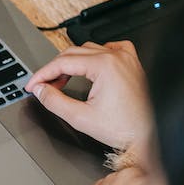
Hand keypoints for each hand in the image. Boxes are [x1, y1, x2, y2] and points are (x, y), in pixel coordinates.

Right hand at [25, 41, 150, 149]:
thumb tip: (41, 90)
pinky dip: (96, 55)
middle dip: (54, 69)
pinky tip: (90, 65)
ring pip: (89, 49)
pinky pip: (111, 49)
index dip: (42, 74)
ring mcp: (126, 58)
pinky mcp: (132, 64)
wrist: (150, 135)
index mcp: (104, 66)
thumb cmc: (124, 128)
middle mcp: (116, 57)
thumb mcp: (80, 117)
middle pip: (72, 53)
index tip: (33, 85)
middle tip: (44, 86)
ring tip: (62, 80)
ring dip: (72, 62)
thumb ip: (55, 101)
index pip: (62, 62)